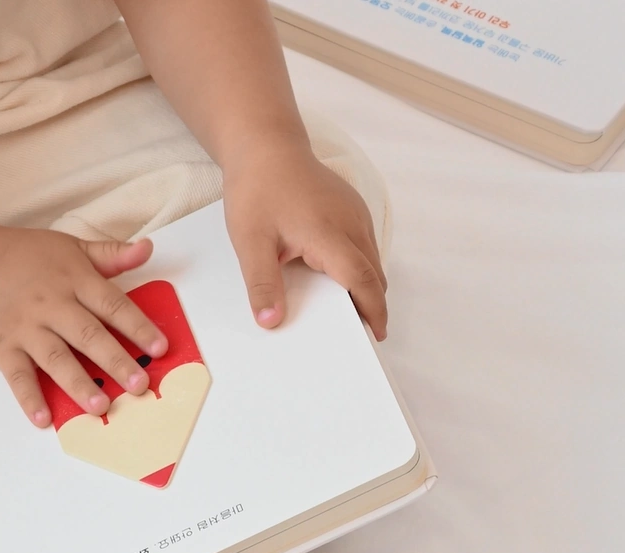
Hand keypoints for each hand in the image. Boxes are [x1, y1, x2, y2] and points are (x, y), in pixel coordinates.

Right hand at [0, 225, 167, 427]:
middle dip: (116, 361)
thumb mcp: (70, 246)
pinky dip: (28, 397)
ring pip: (56, 359)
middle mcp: (53, 305)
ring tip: (99, 407)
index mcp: (74, 280)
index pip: (113, 305)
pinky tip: (42, 418)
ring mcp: (26, 328)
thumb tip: (147, 249)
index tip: (160, 347)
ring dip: (78, 384)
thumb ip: (110, 253)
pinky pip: (17, 375)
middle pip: (89, 336)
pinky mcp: (2, 346)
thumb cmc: (24, 255)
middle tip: (139, 385)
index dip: (138, 326)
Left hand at [223, 144, 387, 339]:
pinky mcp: (352, 207)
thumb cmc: (257, 189)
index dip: (372, 310)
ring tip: (345, 311)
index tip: (375, 335)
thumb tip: (271, 321)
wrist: (265, 146)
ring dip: (365, 285)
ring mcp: (355, 213)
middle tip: (357, 333)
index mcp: (329, 232)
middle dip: (371, 304)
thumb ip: (262, 283)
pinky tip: (336, 278)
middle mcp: (351, 222)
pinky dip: (359, 266)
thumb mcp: (249, 241)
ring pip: (371, 259)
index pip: (361, 280)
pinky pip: (364, 244)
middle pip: (373, 273)